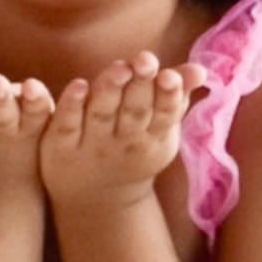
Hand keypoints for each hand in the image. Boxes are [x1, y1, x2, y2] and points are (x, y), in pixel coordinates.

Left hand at [39, 51, 210, 215]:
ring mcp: (93, 145)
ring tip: (119, 68)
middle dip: (141, 86)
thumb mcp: (160, 129)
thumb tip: (200, 70)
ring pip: (102, 115)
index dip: (168, 95)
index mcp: (153, 135)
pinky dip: (72, 106)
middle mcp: (124, 141)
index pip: (164, 113)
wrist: (97, 201)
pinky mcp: (61, 147)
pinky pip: (67, 125)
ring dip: (110, 90)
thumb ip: (176, 95)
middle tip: (144, 60)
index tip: (170, 76)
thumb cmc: (134, 147)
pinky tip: (79, 85)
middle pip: (134, 112)